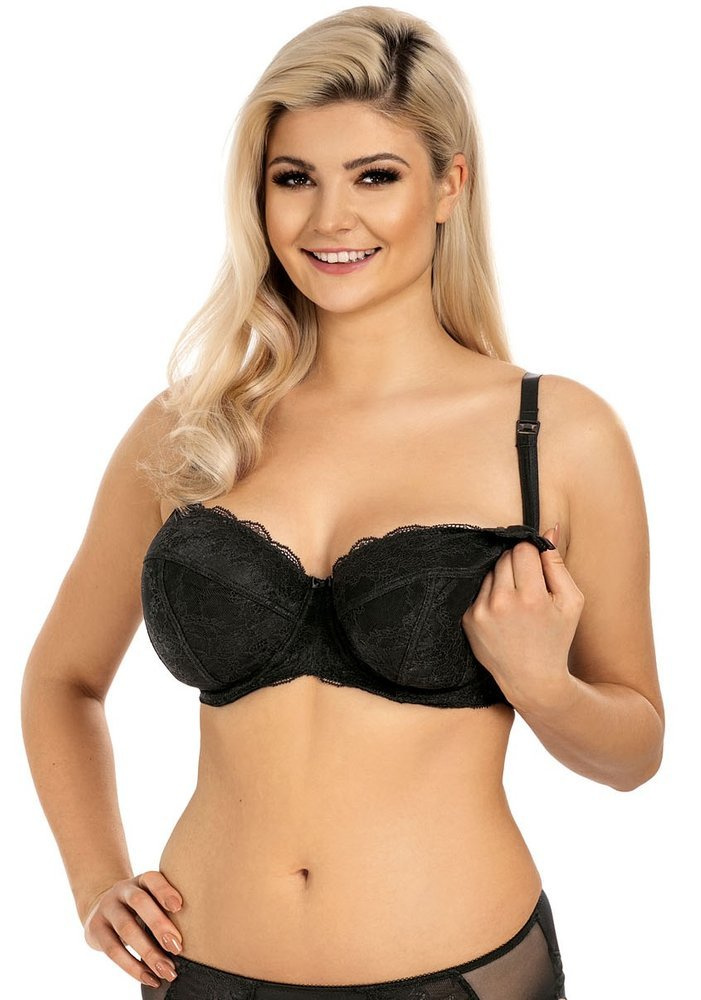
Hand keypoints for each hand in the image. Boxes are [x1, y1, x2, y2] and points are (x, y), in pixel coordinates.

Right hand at [82, 870, 183, 989]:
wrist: (101, 908)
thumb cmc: (140, 908)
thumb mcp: (151, 900)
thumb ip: (167, 910)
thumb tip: (197, 940)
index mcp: (141, 880)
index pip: (152, 879)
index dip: (165, 891)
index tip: (180, 906)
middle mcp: (122, 890)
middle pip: (139, 902)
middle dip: (159, 925)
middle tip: (178, 947)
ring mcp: (107, 908)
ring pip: (126, 929)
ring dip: (148, 952)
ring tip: (167, 971)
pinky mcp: (95, 929)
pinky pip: (113, 950)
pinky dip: (133, 967)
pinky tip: (150, 978)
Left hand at [461, 524, 583, 709]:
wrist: (532, 679)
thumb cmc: (556, 638)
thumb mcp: (571, 602)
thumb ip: (558, 564)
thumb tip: (547, 529)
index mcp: (531, 598)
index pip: (523, 549)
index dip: (532, 554)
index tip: (537, 566)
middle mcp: (502, 603)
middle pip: (505, 557)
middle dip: (518, 564)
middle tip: (529, 586)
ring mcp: (481, 611)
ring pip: (490, 570)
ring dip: (502, 578)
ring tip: (516, 601)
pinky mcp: (468, 619)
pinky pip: (478, 588)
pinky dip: (490, 593)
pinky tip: (503, 611)